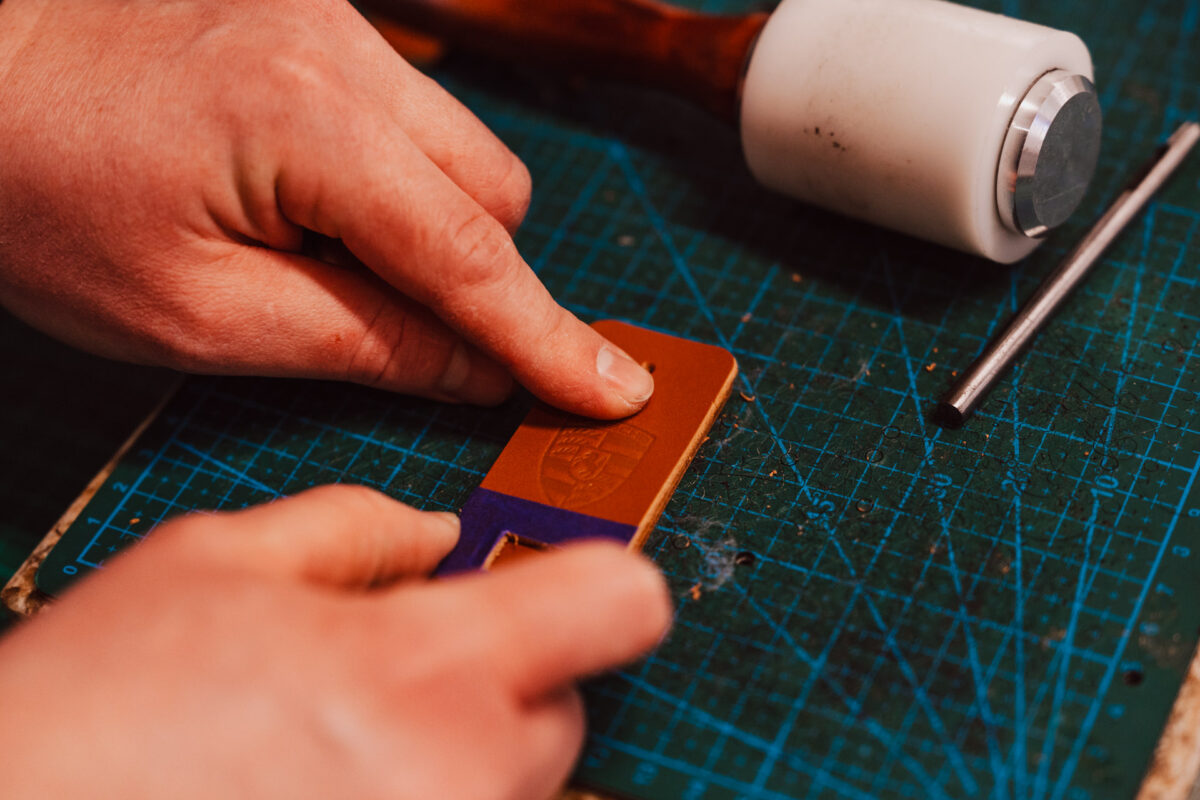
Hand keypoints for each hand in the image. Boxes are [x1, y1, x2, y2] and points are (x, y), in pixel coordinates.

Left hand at [0, 0, 653, 416]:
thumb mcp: (192, 313)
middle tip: (399, 329)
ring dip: (435, 224)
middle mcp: (342, 48)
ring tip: (325, 255)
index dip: (547, 338)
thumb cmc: (39, 194)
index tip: (614, 391)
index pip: (471, 256)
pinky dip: (393, 177)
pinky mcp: (313, 12)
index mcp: (309, 123)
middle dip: (476, 276)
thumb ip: (358, 342)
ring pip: (463, 148)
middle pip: (495, 188)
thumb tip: (478, 371)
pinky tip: (308, 198)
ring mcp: (331, 18)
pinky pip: (409, 112)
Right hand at [0, 486, 671, 798]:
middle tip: (384, 679)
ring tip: (333, 749)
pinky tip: (329, 792)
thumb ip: (356, 528)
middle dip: (499, 682)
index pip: (622, 605)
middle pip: (565, 709)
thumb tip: (437, 533)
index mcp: (425, 669)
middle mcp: (462, 781)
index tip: (558, 580)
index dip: (597, 578)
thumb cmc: (90, 713)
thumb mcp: (214, 563)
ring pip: (517, 785)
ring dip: (458, 753)